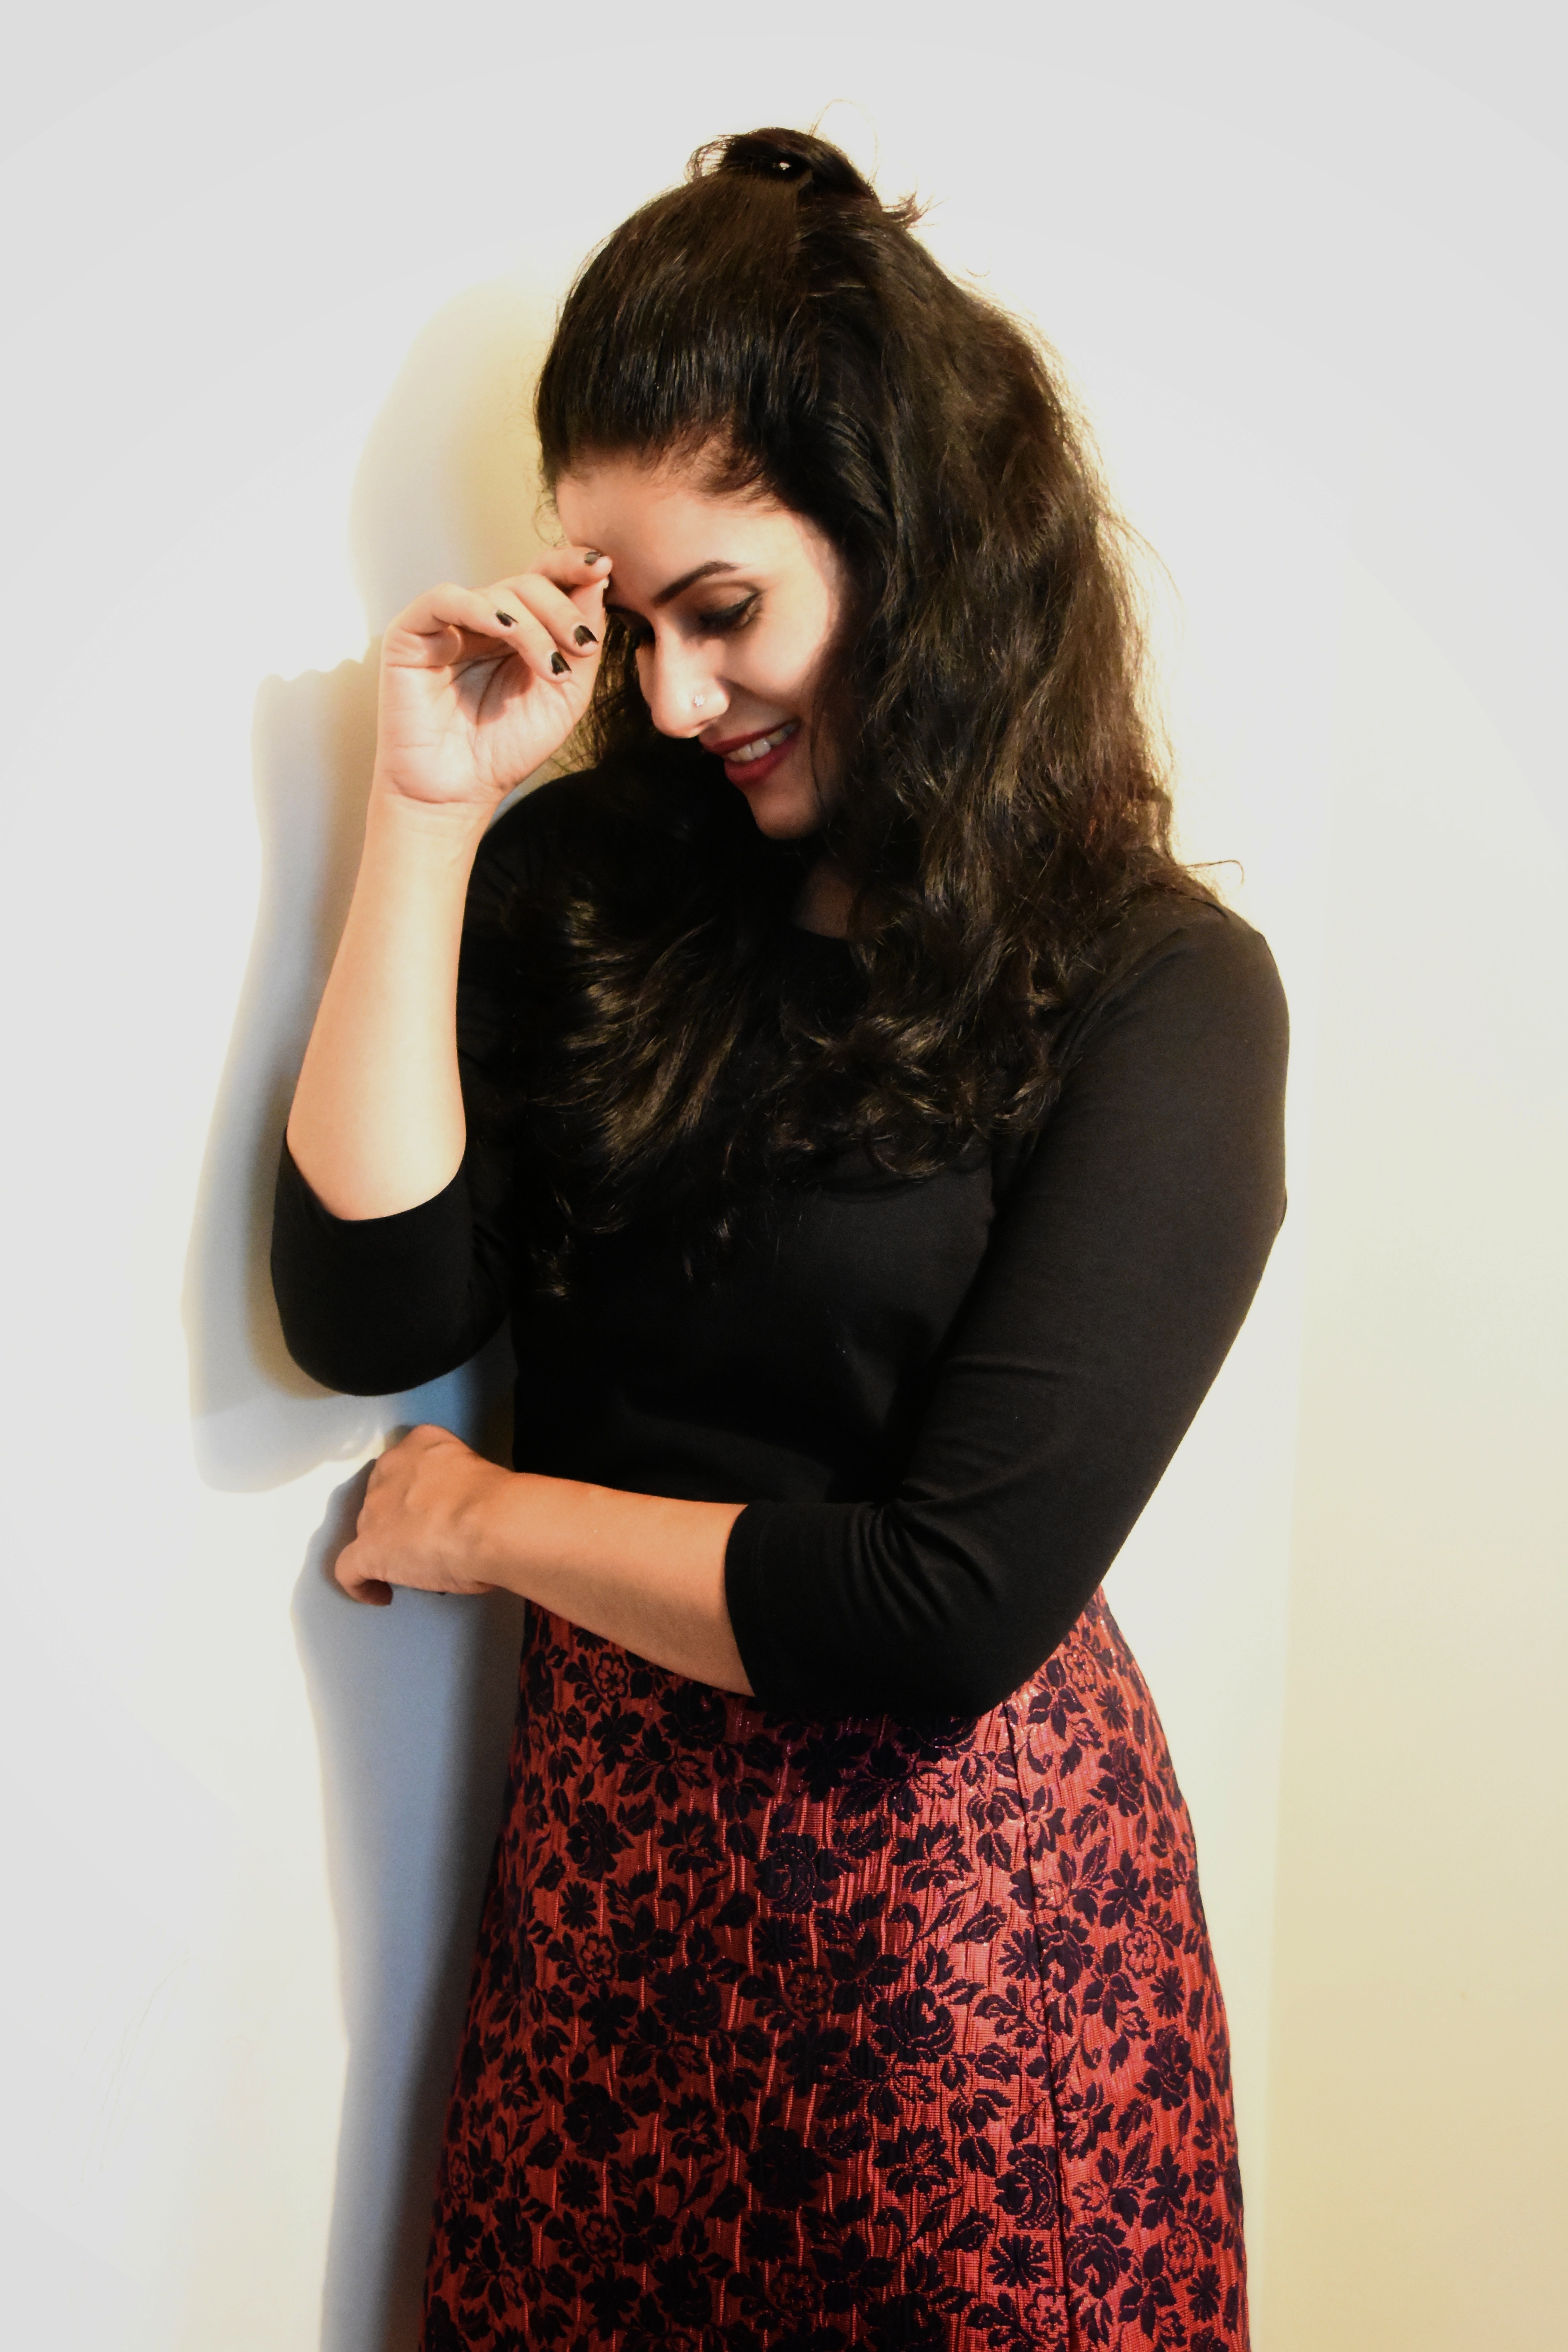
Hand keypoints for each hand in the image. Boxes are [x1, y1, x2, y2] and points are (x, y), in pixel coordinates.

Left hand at [334, 1424, 511, 1605]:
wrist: (489, 1521)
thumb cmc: (498, 1500)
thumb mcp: (478, 1470)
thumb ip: (457, 1482)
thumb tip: (461, 1512)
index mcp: (421, 1443)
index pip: (408, 1465)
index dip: (417, 1490)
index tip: (433, 1507)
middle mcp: (389, 1469)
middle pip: (382, 1497)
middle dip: (399, 1517)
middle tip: (427, 1537)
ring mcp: (374, 1511)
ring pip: (368, 1530)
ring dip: (386, 1547)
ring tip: (414, 1568)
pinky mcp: (368, 1549)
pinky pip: (349, 1570)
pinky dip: (362, 1585)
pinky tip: (380, 1595)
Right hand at [371, 548, 609, 814]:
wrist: (459, 793)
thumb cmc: (508, 749)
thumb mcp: (564, 695)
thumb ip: (581, 641)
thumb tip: (596, 578)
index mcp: (518, 630)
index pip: (545, 580)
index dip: (572, 567)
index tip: (604, 565)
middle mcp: (483, 621)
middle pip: (528, 582)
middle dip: (563, 608)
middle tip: (583, 643)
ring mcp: (447, 625)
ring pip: (497, 593)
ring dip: (533, 625)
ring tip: (551, 668)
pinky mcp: (410, 633)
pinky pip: (446, 600)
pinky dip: (481, 609)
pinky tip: (506, 631)